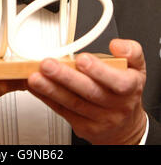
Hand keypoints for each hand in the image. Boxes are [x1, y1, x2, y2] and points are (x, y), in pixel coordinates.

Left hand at [28, 39, 146, 144]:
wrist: (126, 126)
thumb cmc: (127, 91)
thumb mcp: (137, 67)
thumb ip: (131, 51)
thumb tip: (116, 45)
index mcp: (129, 88)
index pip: (117, 82)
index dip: (99, 71)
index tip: (81, 59)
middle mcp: (114, 106)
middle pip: (89, 92)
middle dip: (66, 77)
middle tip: (47, 64)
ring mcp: (98, 119)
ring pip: (72, 103)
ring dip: (51, 89)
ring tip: (35, 76)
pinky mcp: (83, 126)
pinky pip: (62, 111)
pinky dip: (46, 97)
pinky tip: (36, 86)